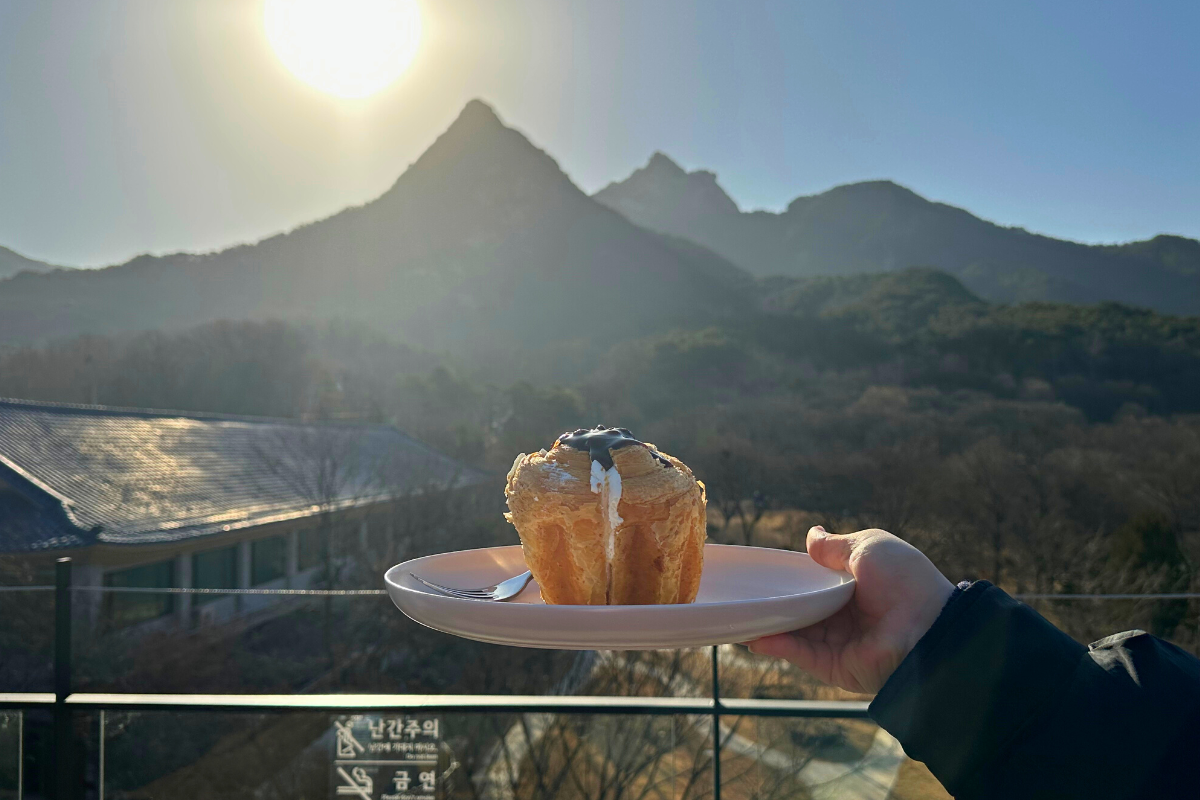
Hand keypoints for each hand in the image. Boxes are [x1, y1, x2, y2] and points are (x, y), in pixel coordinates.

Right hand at [746, 526, 953, 693]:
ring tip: (740, 613)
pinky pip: (802, 655)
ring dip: (769, 624)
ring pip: (797, 633)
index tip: (766, 572)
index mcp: (857, 587)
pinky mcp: (836, 666)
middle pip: (803, 610)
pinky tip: (754, 636)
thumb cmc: (903, 580)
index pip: (817, 583)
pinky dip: (778, 645)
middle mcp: (848, 617)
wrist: (928, 625)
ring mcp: (841, 643)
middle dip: (777, 603)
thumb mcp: (867, 548)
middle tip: (745, 593)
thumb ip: (834, 547)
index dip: (794, 577)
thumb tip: (810, 534)